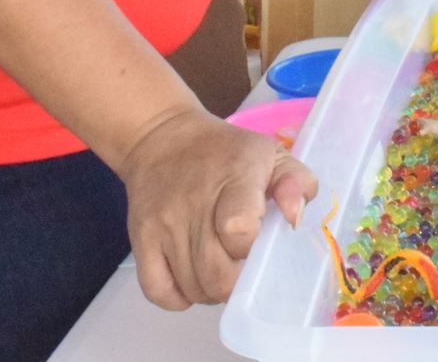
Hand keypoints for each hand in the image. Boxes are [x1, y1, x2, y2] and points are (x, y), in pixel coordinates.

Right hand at [117, 107, 317, 308]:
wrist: (164, 140)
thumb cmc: (226, 152)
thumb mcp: (271, 154)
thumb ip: (295, 183)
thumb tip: (294, 218)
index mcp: (234, 180)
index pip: (238, 230)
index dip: (252, 247)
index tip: (258, 239)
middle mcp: (194, 205)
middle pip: (216, 274)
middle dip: (238, 280)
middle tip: (243, 265)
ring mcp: (163, 225)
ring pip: (192, 288)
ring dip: (212, 289)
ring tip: (221, 269)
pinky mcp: (141, 240)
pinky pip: (158, 291)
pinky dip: (179, 298)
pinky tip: (193, 279)